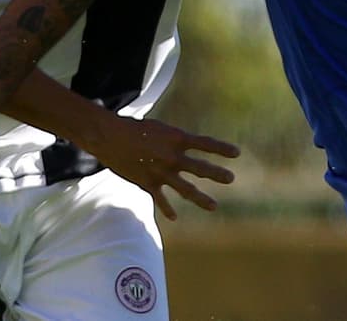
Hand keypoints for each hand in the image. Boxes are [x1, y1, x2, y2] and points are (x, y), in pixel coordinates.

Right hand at [86, 114, 239, 220]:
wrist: (109, 137)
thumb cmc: (134, 128)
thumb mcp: (159, 130)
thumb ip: (174, 142)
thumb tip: (185, 149)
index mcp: (176, 139)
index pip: (205, 143)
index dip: (221, 148)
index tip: (237, 153)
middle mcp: (172, 156)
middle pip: (200, 168)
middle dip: (217, 174)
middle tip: (231, 178)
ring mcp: (161, 172)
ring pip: (186, 189)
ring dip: (201, 199)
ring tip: (214, 206)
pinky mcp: (148, 183)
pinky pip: (161, 199)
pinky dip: (167, 209)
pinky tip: (174, 217)